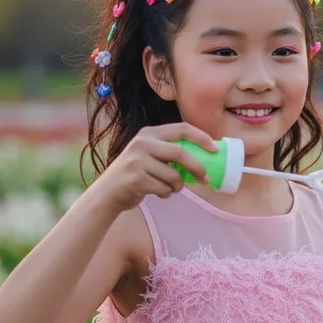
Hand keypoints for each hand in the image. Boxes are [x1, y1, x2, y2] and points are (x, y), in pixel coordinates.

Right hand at [93, 123, 217, 213]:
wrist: (107, 193)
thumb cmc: (135, 174)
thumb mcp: (148, 155)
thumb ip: (168, 151)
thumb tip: (205, 156)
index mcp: (148, 133)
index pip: (181, 129)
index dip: (201, 138)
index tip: (215, 150)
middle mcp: (142, 143)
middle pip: (181, 153)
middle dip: (198, 167)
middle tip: (206, 179)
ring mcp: (137, 161)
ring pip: (173, 175)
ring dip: (178, 186)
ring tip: (171, 188)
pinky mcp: (136, 179)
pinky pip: (164, 188)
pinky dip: (166, 194)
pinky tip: (157, 192)